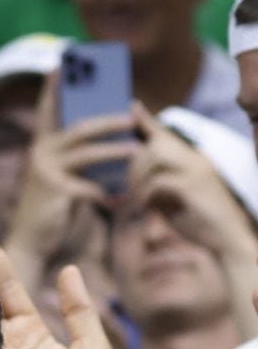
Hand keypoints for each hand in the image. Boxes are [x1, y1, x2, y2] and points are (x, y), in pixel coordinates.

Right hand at [6, 73, 136, 264]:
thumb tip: (109, 145)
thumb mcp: (60, 180)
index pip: (46, 113)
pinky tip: (124, 199)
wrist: (30, 244)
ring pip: (87, 154)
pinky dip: (109, 193)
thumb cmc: (49, 213)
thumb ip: (76, 161)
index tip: (61, 63)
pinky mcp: (56, 191)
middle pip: (79, 129)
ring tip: (137, 150)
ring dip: (115, 152)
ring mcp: (46, 173)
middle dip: (107, 121)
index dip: (52, 89)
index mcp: (40, 149)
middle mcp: (40, 156)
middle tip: (130, 117)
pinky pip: (90, 186)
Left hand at [126, 103, 257, 261]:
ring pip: (154, 157)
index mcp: (190, 160)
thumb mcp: (173, 203)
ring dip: (136, 180)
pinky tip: (142, 210)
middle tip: (124, 190)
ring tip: (132, 202)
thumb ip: (157, 189)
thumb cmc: (198, 224)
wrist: (224, 241)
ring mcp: (196, 171)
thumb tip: (135, 185)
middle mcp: (195, 159)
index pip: (165, 134)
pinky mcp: (193, 187)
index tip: (132, 107)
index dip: (147, 120)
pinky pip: (158, 181)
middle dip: (132, 165)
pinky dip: (144, 195)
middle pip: (153, 144)